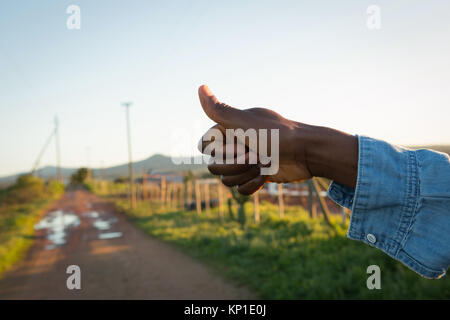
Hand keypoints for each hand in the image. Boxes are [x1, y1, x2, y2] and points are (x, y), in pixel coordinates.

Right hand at [197, 85, 357, 194]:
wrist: (307, 153)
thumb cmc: (277, 135)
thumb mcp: (244, 123)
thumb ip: (219, 110)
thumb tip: (200, 86)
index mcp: (230, 129)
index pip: (206, 147)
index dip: (219, 150)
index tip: (239, 142)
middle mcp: (236, 144)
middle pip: (214, 166)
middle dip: (234, 165)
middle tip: (254, 155)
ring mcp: (245, 161)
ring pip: (227, 179)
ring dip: (245, 174)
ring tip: (263, 165)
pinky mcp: (255, 176)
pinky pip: (240, 189)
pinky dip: (252, 185)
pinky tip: (266, 175)